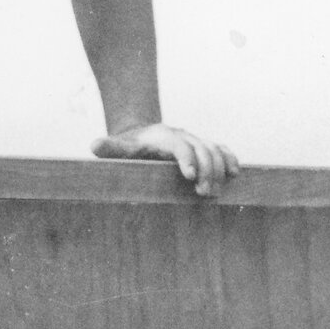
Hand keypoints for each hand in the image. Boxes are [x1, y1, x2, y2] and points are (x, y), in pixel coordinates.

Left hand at [92, 123, 239, 196]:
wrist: (142, 134)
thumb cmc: (130, 147)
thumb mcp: (120, 147)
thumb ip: (111, 149)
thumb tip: (94, 145)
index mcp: (164, 137)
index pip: (179, 145)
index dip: (187, 159)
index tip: (190, 177)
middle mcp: (183, 136)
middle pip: (202, 148)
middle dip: (206, 170)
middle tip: (204, 194)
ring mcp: (195, 140)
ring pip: (214, 149)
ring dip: (219, 169)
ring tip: (215, 193)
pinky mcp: (204, 147)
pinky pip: (222, 149)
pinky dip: (230, 159)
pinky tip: (235, 174)